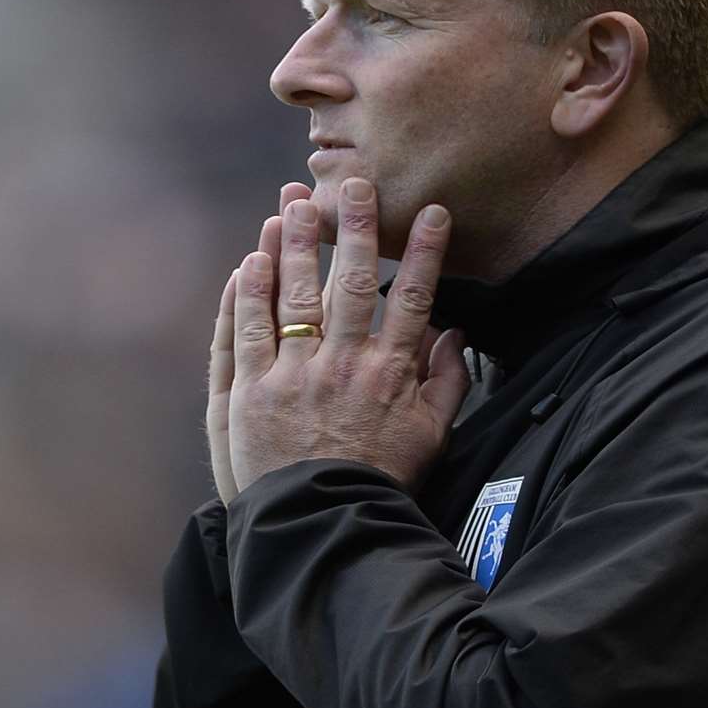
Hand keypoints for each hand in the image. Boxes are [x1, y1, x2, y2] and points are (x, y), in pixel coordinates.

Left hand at [224, 176, 470, 494]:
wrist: (324, 524)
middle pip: (350, 284)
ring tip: (295, 204)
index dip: (423, 253)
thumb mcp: (431, 436)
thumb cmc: (381, 480)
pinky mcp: (252, 391)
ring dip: (296, 246)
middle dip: (354, 229)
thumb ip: (448, 383)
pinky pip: (249, 331)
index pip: (410, 300)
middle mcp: (342, 365)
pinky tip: (254, 259)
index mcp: (388, 374)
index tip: (431, 212)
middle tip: (355, 184)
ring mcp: (294, 375)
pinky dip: (250, 293)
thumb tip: (457, 335)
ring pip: (294, 297)